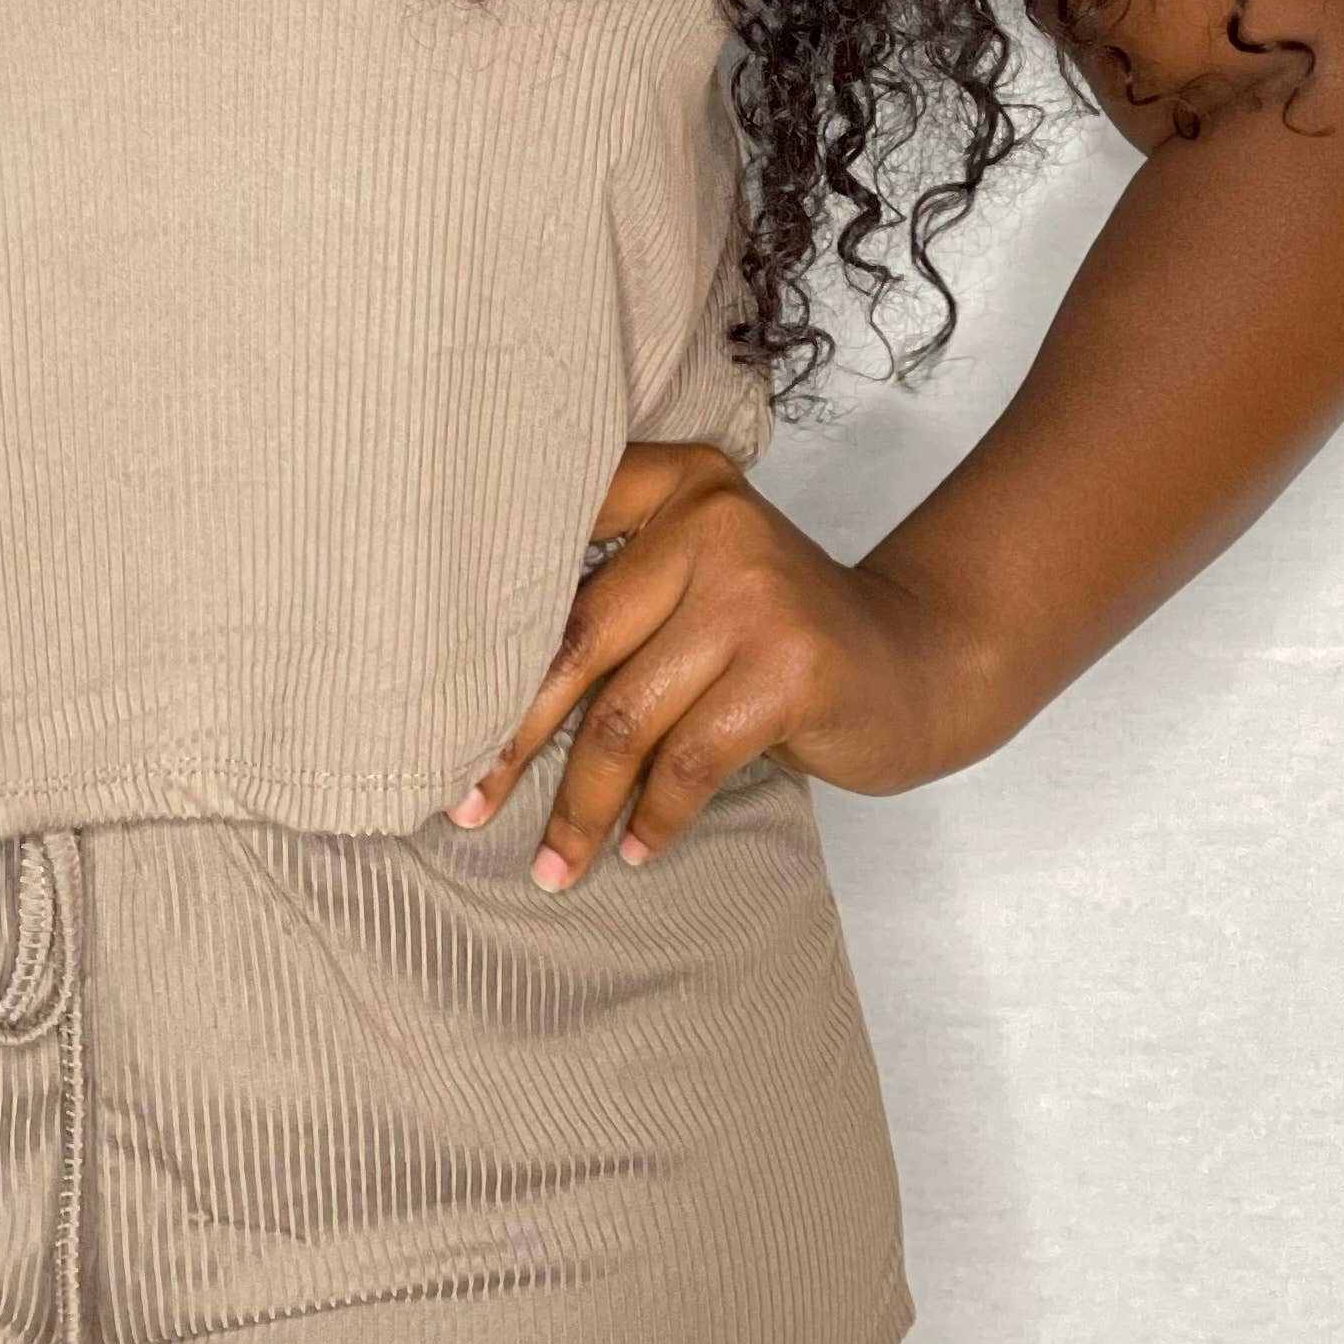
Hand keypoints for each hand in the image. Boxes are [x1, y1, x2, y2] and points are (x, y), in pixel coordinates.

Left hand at [444, 436, 971, 881]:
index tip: (423, 695)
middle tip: (462, 802)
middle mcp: (710, 522)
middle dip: (509, 736)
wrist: (920, 659)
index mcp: (676, 483)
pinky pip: (689, 761)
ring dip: (580, 803)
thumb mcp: (699, 579)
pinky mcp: (790, 670)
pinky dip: (653, 816)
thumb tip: (472, 680)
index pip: (553, 540)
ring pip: (625, 716)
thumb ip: (616, 593)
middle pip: (574, 643)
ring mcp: (753, 595)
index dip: (483, 623)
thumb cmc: (779, 633)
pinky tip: (632, 849)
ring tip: (552, 860)